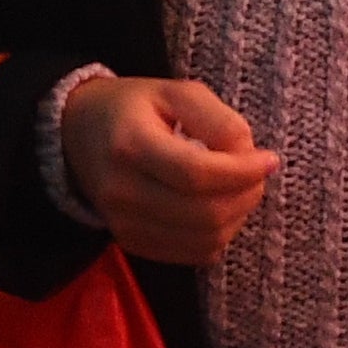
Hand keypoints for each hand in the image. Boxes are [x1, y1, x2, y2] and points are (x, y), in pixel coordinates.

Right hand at [59, 75, 278, 264]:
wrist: (78, 134)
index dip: (242, 172)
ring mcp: (124, 224)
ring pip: (203, 240)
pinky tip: (220, 208)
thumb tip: (250, 156)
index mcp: (130, 144)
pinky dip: (219, 236)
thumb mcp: (175, 92)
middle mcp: (122, 191)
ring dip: (237, 217)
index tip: (270, 160)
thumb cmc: (133, 108)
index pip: (196, 174)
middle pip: (204, 213)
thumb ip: (217, 119)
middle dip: (246, 195)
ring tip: (241, 189)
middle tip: (258, 174)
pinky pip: (193, 255)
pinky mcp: (132, 243)